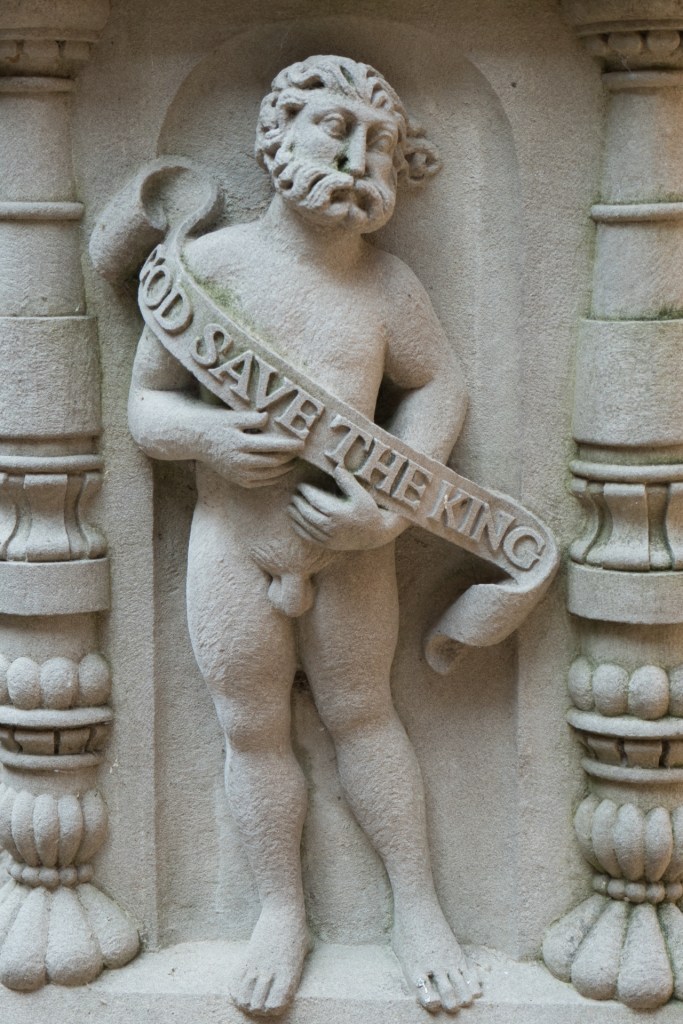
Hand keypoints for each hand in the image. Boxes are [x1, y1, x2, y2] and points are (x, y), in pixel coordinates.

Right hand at [203, 411, 303, 488]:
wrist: (194, 440)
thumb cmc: (214, 424)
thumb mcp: (231, 416)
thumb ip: (251, 418)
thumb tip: (269, 418)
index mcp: (240, 444)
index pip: (272, 446)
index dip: (289, 445)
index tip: (302, 442)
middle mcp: (240, 461)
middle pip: (273, 462)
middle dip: (289, 457)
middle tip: (300, 451)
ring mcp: (238, 473)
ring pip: (268, 475)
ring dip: (283, 469)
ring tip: (293, 461)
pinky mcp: (236, 479)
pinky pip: (259, 483)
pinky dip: (272, 478)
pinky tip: (280, 471)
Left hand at [287, 466, 407, 549]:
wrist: (376, 535)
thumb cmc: (369, 512)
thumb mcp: (361, 494)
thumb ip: (348, 481)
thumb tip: (336, 467)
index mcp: (337, 513)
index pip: (314, 500)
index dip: (305, 492)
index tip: (301, 485)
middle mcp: (330, 527)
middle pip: (306, 513)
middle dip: (298, 503)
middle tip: (294, 495)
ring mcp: (328, 538)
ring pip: (305, 526)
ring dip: (295, 516)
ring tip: (290, 507)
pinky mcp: (328, 545)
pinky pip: (309, 538)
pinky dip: (299, 529)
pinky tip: (295, 523)